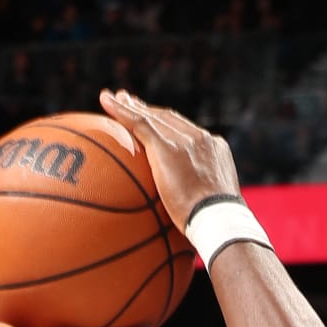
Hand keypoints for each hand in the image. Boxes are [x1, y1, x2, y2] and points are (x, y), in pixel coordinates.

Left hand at [97, 89, 239, 234]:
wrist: (220, 221)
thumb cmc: (218, 228)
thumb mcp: (211, 209)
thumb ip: (199, 203)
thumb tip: (188, 220)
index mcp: (215, 151)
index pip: (187, 133)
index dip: (167, 126)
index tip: (155, 122)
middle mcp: (201, 139)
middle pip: (169, 119)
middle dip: (148, 111)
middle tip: (128, 101)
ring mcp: (185, 141)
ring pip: (153, 117)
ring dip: (130, 107)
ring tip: (111, 99)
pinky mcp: (167, 147)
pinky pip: (139, 124)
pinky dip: (121, 112)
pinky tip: (106, 102)